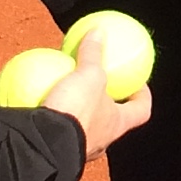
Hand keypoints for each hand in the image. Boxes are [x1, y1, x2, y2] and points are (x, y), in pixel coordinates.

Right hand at [43, 39, 152, 157]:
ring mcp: (79, 148)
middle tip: (100, 82)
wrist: (42, 146)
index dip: (143, 95)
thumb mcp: (88, 76)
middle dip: (106, 102)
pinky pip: (55, 129)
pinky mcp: (55, 150)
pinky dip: (50, 115)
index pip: (141, 111)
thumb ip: (93, 55)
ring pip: (83, 125)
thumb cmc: (76, 111)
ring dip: (78, 110)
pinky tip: (37, 101)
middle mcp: (102, 140)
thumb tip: (98, 31)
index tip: (138, 81)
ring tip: (67, 90)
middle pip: (111, 118)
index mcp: (117, 124)